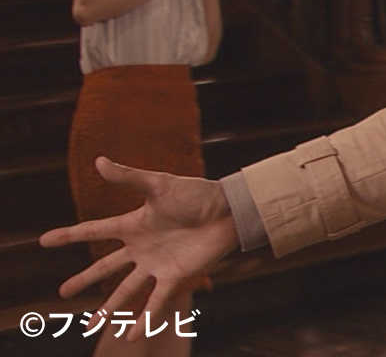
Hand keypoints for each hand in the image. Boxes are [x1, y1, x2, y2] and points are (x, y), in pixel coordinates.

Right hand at [38, 157, 239, 338]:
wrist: (229, 210)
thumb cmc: (196, 194)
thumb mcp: (158, 184)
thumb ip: (128, 177)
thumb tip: (98, 161)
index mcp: (132, 224)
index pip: (93, 230)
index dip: (69, 236)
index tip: (44, 241)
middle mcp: (141, 247)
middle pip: (105, 268)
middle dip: (84, 280)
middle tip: (63, 293)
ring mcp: (157, 264)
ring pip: (125, 291)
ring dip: (109, 310)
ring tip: (92, 327)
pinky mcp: (176, 276)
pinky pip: (156, 302)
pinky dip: (144, 320)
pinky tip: (131, 336)